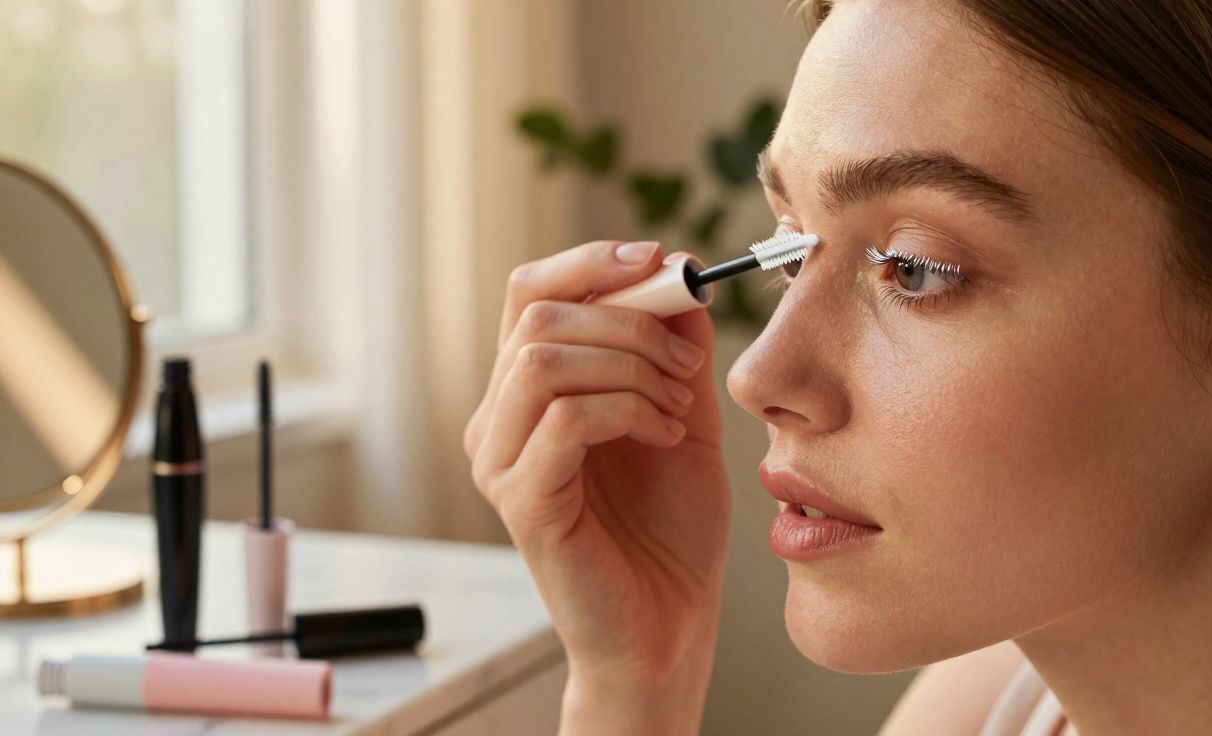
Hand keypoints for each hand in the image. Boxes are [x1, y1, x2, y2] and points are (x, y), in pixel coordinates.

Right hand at [463, 240, 731, 731]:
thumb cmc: (670, 527)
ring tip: (677, 405)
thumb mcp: (681, 412)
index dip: (590, 264)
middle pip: (536, 316)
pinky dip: (630, 409)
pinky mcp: (521, 502)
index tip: (659, 262)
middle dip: (627, 320)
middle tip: (685, 363)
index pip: (529, 294)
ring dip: (630, 366)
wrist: (669, 621)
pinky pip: (566, 418)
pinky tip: (667, 433)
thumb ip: (674, 346)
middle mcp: (497, 421)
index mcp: (526, 394)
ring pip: (543, 360)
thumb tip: (675, 269)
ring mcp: (500, 462)